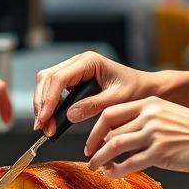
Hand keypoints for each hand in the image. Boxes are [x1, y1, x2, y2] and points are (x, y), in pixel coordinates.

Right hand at [33, 51, 154, 136]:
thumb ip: (94, 106)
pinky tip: (52, 120)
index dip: (48, 100)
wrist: (146, 89)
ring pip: (47, 83)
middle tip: (42, 127)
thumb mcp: (117, 99)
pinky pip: (54, 90)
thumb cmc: (136, 90)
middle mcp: (78, 62)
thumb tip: (69, 115)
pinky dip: (50, 105)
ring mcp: (75, 70)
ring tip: (46, 127)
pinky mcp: (74, 81)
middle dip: (41, 103)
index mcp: (89, 62)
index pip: (59, 78)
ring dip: (43, 105)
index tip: (45, 120)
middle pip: (46, 78)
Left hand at [85, 96, 188, 178]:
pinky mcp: (160, 153)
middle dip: (94, 143)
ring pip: (114, 145)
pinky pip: (129, 163)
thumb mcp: (170, 115)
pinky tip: (112, 174)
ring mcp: (154, 133)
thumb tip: (126, 136)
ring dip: (100, 158)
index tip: (93, 139)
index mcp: (150, 103)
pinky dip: (116, 170)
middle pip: (109, 127)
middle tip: (90, 154)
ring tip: (95, 167)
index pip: (112, 111)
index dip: (97, 128)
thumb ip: (148, 120)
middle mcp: (149, 115)